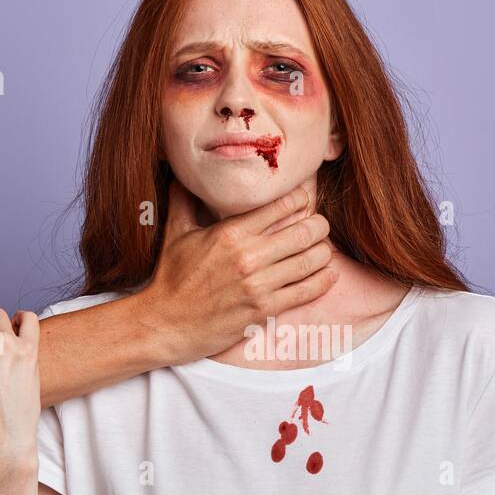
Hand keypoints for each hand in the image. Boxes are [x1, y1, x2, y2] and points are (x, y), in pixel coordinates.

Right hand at [134, 174, 336, 364]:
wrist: (166, 323)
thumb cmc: (170, 277)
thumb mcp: (175, 232)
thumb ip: (184, 199)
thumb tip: (181, 172)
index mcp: (231, 232)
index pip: (281, 205)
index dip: (301, 198)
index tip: (305, 199)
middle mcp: (249, 256)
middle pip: (304, 232)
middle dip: (319, 226)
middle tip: (321, 225)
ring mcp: (259, 285)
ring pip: (310, 261)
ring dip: (324, 252)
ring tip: (324, 248)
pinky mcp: (264, 310)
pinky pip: (305, 291)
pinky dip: (322, 281)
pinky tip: (329, 274)